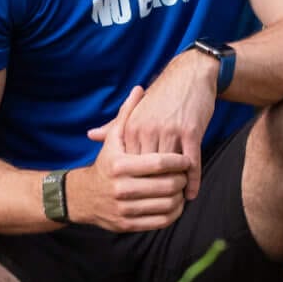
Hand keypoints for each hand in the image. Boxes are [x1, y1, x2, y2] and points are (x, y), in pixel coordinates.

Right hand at [69, 86, 195, 230]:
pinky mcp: (127, 225)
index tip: (186, 158)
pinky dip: (173, 213)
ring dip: (179, 196)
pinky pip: (160, 221)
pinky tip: (174, 203)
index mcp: (119, 165)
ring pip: (166, 205)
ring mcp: (124, 209)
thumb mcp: (114, 139)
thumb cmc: (104, 164)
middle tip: (185, 174)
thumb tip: (140, 89)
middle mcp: (120, 189)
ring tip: (180, 187)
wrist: (82, 197)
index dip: (179, 161)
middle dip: (181, 179)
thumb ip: (127, 115)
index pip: (160, 163)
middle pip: (166, 185)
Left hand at [122, 51, 216, 199]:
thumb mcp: (137, 110)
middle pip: (147, 170)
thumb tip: (90, 135)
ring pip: (169, 169)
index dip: (134, 182)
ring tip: (174, 205)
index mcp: (131, 127)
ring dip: (173, 188)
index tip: (134, 197)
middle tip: (156, 206)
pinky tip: (190, 194)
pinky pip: (191, 162)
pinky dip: (192, 181)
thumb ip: (115, 126)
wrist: (189, 75)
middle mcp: (147, 130)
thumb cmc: (162, 96)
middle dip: (152, 190)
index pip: (129, 163)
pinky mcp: (190, 131)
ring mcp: (169, 131)